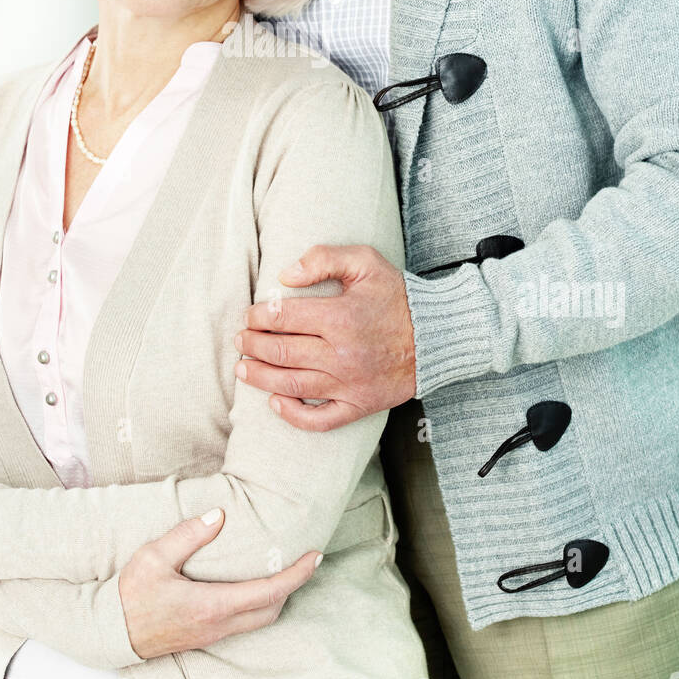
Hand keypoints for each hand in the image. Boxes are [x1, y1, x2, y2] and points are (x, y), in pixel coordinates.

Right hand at [118, 509, 321, 658]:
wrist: (111, 631)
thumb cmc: (131, 594)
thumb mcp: (154, 556)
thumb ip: (188, 535)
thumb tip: (218, 516)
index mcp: (211, 605)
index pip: (268, 592)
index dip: (296, 575)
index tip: (314, 557)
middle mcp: (218, 624)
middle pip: (272, 610)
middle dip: (294, 585)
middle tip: (306, 560)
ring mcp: (212, 634)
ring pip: (260, 620)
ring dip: (278, 596)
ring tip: (286, 569)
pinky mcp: (206, 636)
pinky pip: (245, 623)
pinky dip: (260, 604)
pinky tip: (256, 585)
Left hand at [233, 243, 415, 430]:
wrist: (437, 337)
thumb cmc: (397, 297)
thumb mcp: (365, 262)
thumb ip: (323, 259)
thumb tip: (285, 275)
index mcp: (340, 318)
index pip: (284, 317)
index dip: (260, 316)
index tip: (251, 315)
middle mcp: (340, 354)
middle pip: (282, 351)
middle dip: (253, 345)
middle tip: (241, 340)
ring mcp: (348, 384)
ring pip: (291, 385)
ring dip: (261, 377)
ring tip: (243, 369)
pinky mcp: (358, 405)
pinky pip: (319, 419)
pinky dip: (293, 415)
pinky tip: (275, 403)